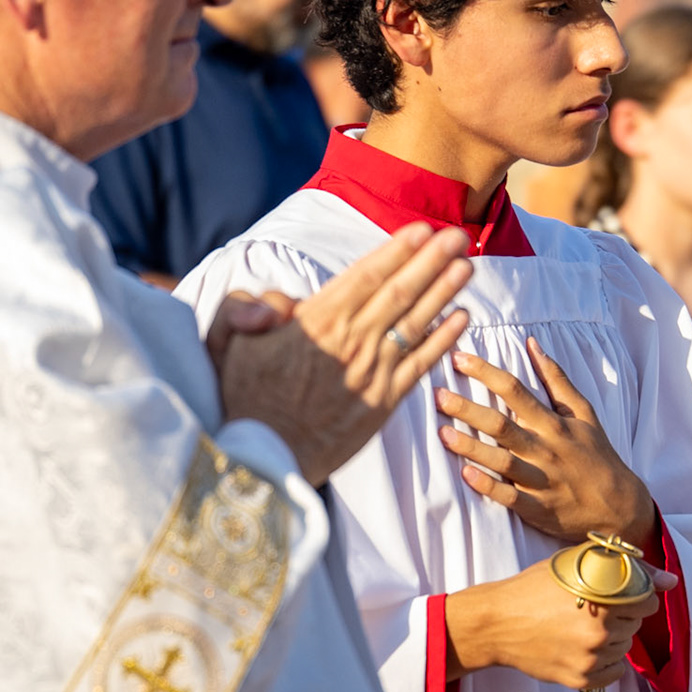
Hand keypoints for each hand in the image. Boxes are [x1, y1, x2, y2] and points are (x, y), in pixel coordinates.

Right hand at [219, 223, 472, 482]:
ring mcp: (371, 373)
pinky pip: (420, 365)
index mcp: (315, 322)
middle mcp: (350, 342)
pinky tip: (461, 319)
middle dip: (431, 261)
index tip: (422, 229)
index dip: (397, 251)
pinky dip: (443, 339)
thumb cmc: (240, 399)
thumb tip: (284, 300)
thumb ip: (244, 307)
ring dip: (444, 292)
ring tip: (466, 265)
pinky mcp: (382, 404)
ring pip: (416, 323)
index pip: (365, 276)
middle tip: (457, 236)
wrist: (259, 462)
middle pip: (399, 292)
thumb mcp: (225, 343)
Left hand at [434, 338, 656, 546]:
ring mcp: (540, 480)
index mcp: (554, 423)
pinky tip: (465, 474)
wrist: (619, 504)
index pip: (515, 391)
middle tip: (437, 395)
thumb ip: (556, 378)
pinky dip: (487, 486)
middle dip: (468, 409)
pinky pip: (508, 497)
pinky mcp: (537, 508)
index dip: (486, 373)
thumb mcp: (584, 412)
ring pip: (501, 461)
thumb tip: (532, 344)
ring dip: (470, 447)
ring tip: (442, 433)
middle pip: (501, 425)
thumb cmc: (597, 453)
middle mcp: (545, 449)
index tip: (458, 359)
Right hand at [443, 559, 671, 689]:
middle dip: (621, 615)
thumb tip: (672, 581)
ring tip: (581, 626)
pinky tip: (581, 646)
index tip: (617, 593)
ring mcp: (591, 659)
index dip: (635, 594)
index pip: (648, 601)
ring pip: (624, 648)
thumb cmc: (535, 587)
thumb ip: (629, 569)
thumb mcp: (577, 563)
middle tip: (591, 608)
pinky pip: (614, 672)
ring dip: (612, 638)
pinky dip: (604, 661)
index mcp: (603, 598)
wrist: (497, 622)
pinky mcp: (581, 680)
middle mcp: (600, 632)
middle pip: (635, 625)